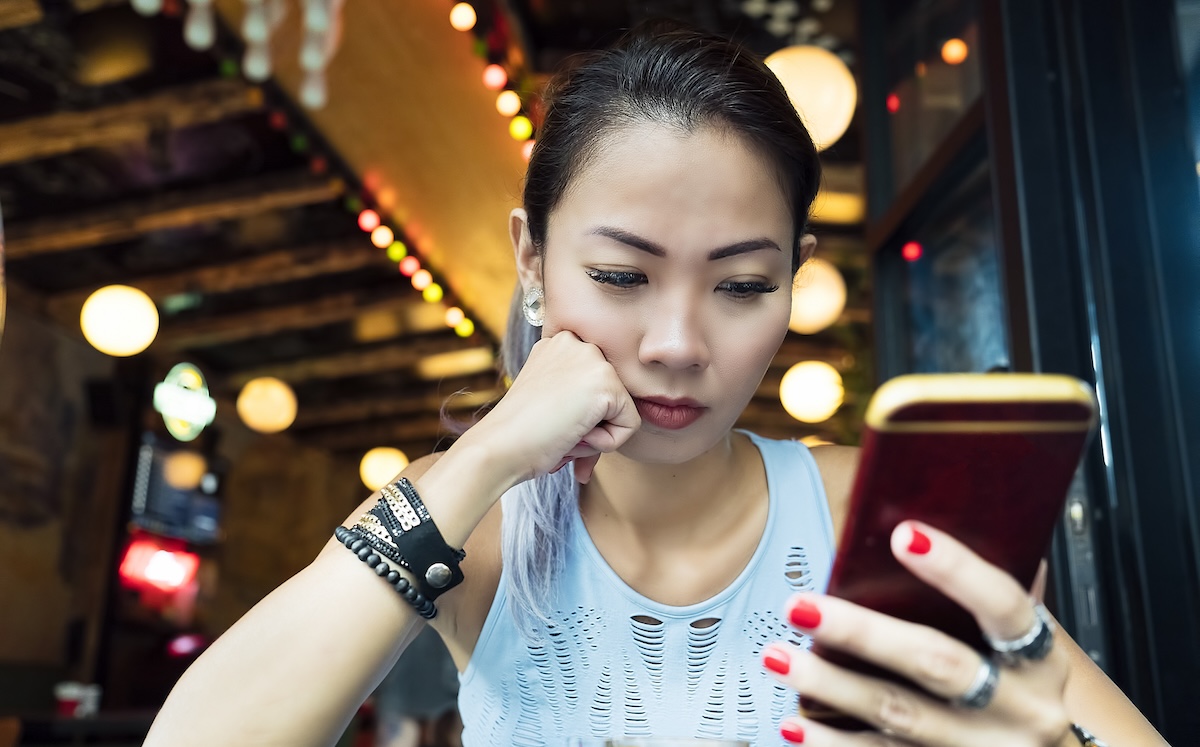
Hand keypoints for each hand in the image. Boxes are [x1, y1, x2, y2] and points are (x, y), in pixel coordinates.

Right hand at [463, 330, 639, 484]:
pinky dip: (607, 443)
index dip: (581, 417)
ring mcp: (593, 359)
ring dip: (598, 435)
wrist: (500, 445)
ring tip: (563, 432)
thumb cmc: (519, 434)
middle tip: (558, 434)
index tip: (552, 426)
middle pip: (612, 397)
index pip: (596, 387)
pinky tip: (573, 434)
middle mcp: (577, 343)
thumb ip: (578, 404)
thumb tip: (600, 430)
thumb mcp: (550, 404)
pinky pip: (630, 426)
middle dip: (592, 426)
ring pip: (623, 411)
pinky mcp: (606, 382)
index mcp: (559, 345)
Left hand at [762, 521, 1074, 745]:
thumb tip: (919, 528)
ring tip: (778, 657)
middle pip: (937, 664)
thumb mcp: (1023, 649)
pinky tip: (793, 724)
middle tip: (800, 606)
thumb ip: (985, 599)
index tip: (904, 534)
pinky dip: (832, 744)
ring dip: (831, 684)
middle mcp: (1020, 711)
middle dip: (862, 632)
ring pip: (899, 715)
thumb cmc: (1018, 691)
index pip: (1005, 606)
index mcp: (1042, 663)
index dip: (958, 570)